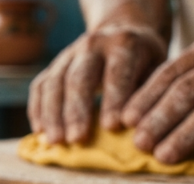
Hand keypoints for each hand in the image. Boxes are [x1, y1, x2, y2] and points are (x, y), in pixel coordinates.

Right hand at [28, 25, 166, 143]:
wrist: (123, 32)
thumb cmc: (144, 64)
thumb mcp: (155, 71)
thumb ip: (145, 97)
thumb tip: (138, 131)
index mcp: (124, 44)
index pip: (116, 72)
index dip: (114, 99)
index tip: (112, 127)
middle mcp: (93, 45)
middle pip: (79, 77)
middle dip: (77, 110)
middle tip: (77, 139)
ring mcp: (69, 54)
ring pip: (54, 83)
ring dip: (53, 114)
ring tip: (56, 141)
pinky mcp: (53, 66)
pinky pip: (40, 87)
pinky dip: (38, 110)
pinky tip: (40, 131)